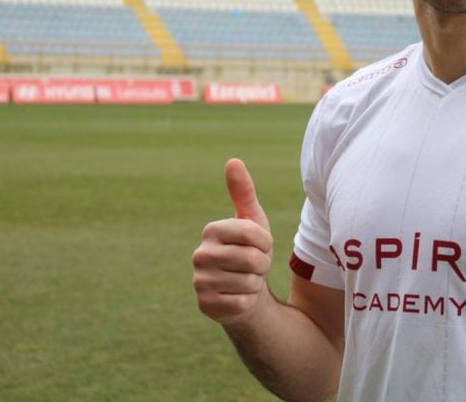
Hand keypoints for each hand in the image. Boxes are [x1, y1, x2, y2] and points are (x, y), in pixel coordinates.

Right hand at [193, 158, 274, 324]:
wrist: (244, 289)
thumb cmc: (250, 251)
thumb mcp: (253, 220)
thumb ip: (243, 192)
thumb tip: (233, 161)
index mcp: (212, 230)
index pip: (254, 234)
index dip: (266, 243)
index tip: (260, 246)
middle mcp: (200, 255)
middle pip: (253, 259)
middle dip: (262, 265)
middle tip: (254, 266)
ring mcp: (200, 282)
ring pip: (249, 282)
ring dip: (255, 283)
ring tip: (246, 279)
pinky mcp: (206, 305)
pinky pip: (242, 303)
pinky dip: (248, 301)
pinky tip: (239, 296)